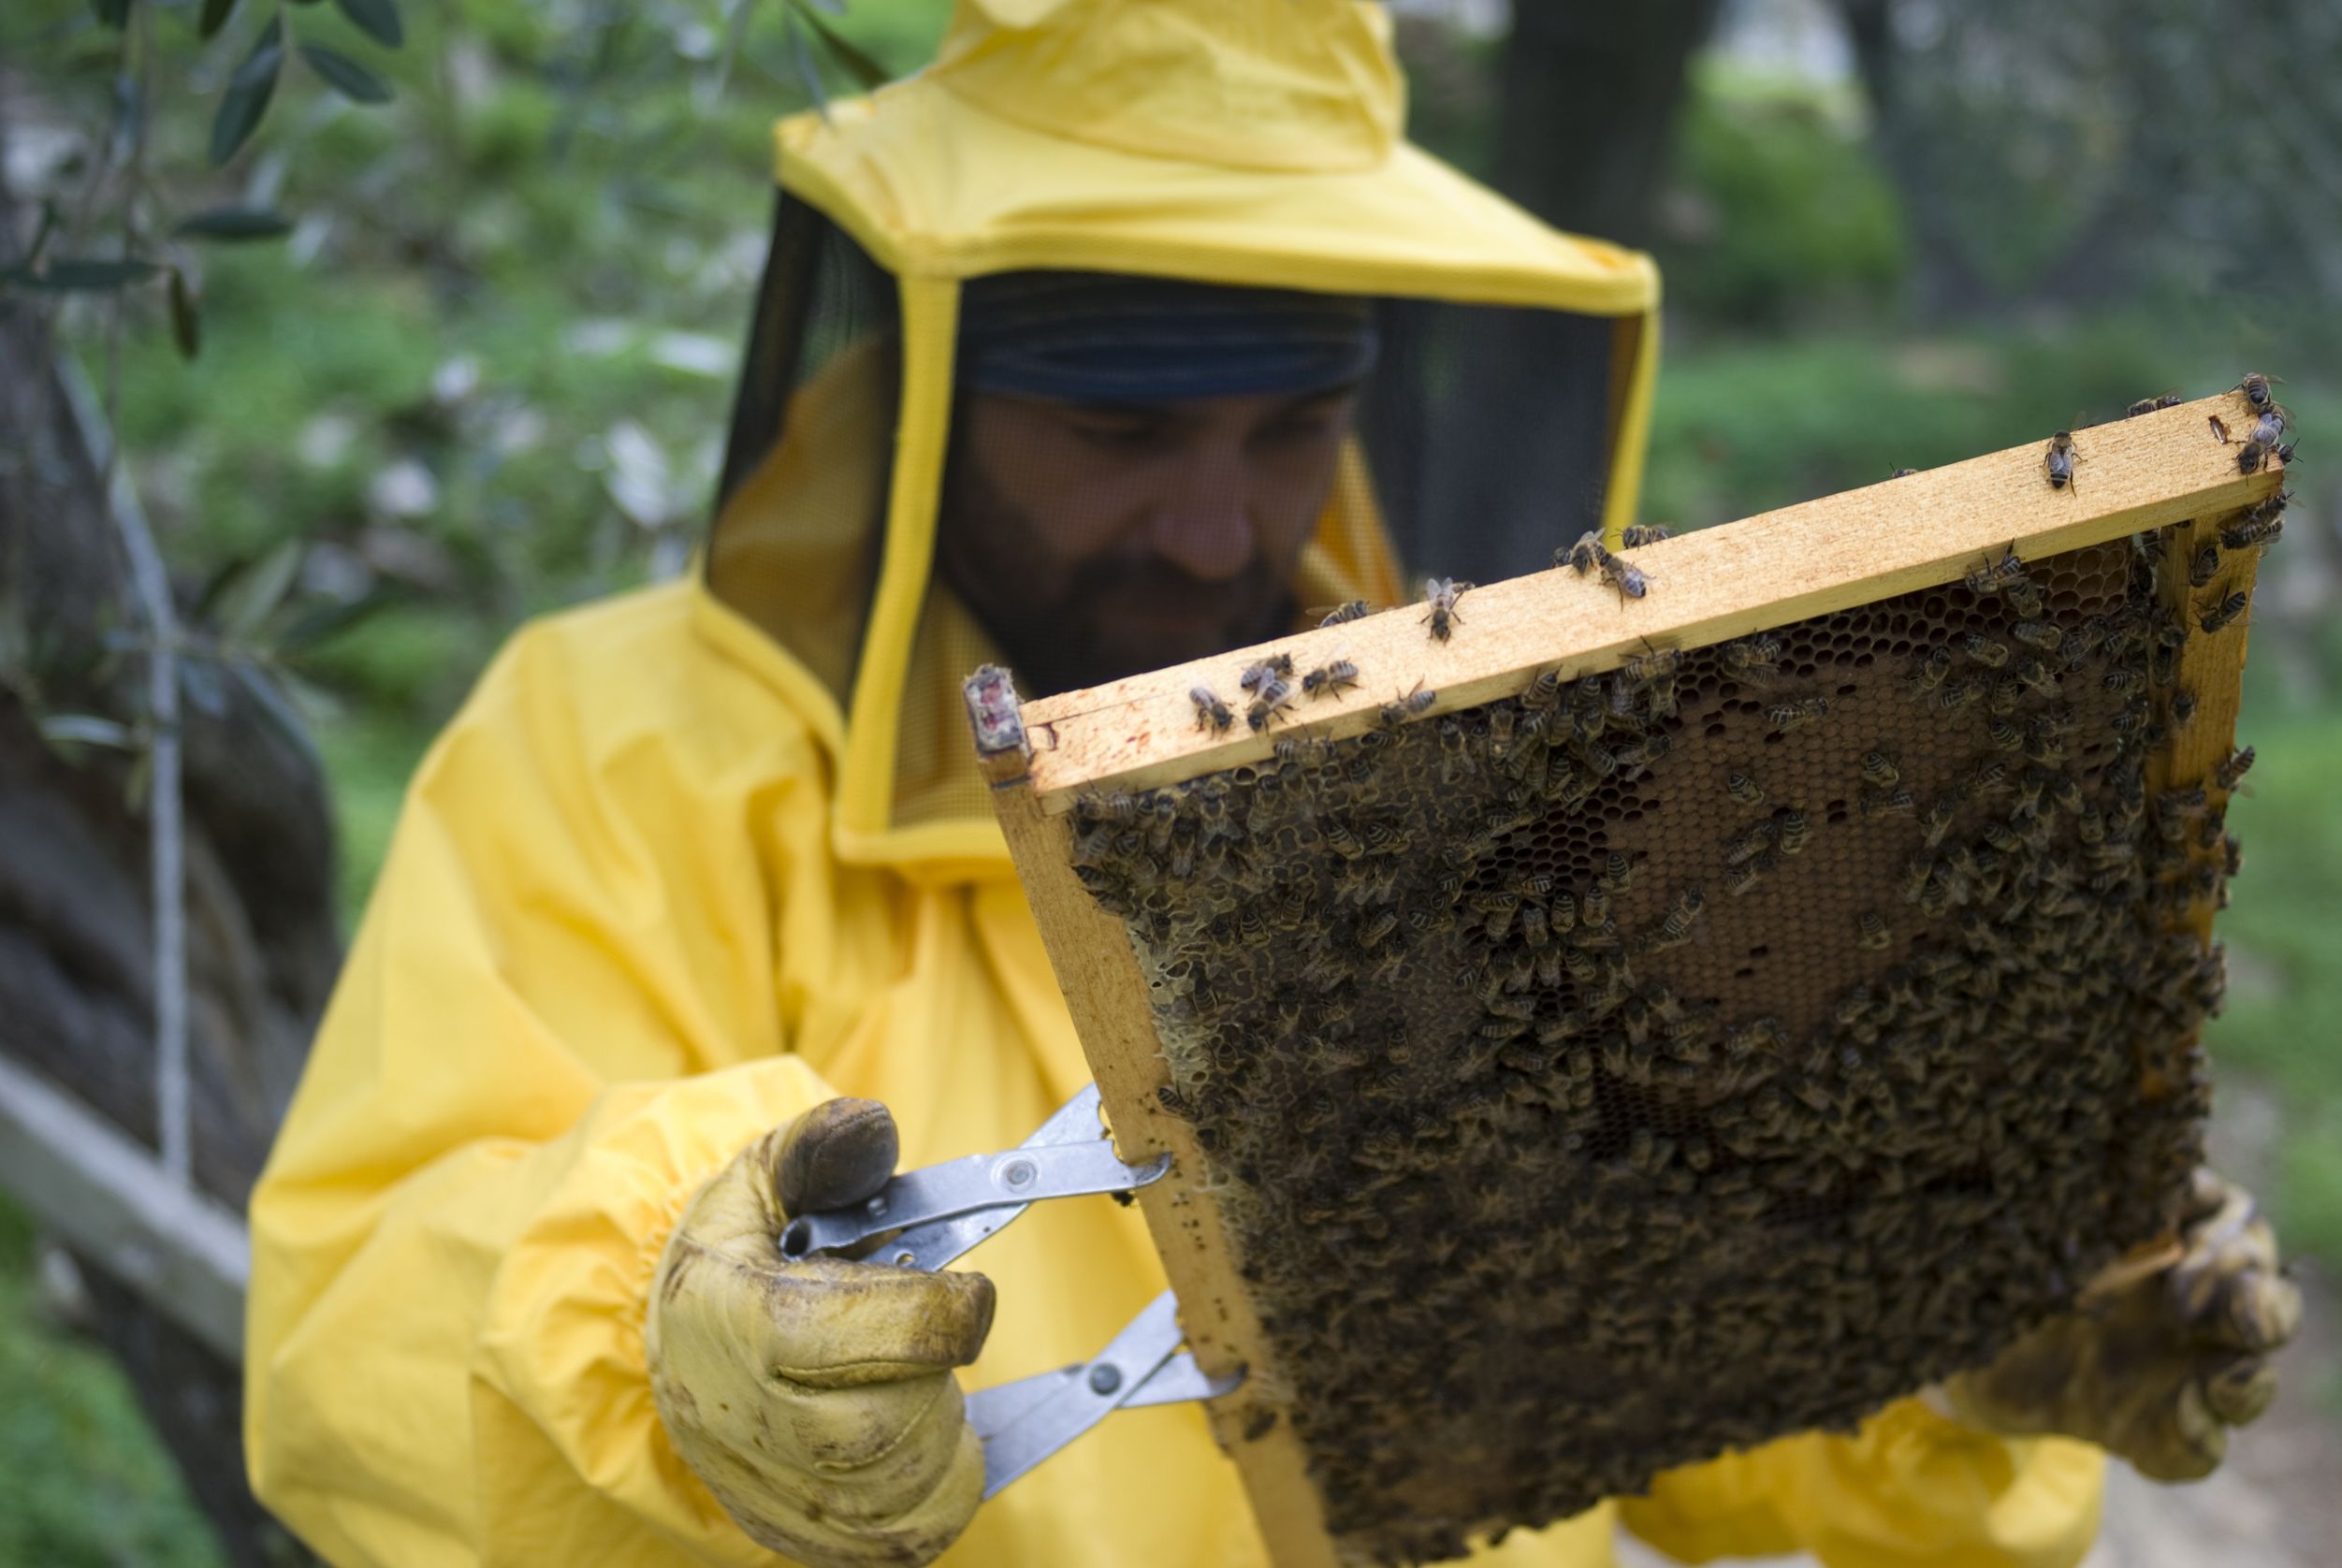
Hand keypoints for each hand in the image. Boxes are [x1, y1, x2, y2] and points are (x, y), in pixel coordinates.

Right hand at [647, 1099, 995, 1565]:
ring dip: (938, 1432)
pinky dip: (939, 1491)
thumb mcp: (760, 1177)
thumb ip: (821, 1148)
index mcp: (740, 1318)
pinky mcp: (791, 1530)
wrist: (666, 1340)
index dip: (945, 1313)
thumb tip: (874, 1128)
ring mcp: (765, 1485)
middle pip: (883, 1431)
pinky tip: (925, 1439)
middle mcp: (743, 1417)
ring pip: (902, 1492)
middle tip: (929, 1338)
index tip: (969, 1291)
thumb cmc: (732, 1251)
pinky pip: (902, 1538)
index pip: (866, 1337)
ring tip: (911, 1379)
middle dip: (932, 1379)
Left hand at [1943, 1167, 2299, 1479]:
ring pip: (2247, 1385)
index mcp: (2170, 1244)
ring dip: (2247, 1382)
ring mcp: (2177, 1377)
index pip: (2237, 1228)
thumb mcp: (2026, 1212)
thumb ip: (2076, 1189)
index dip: (2228, 1235)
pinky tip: (2185, 1418)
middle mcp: (2190, 1312)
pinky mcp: (2147, 1433)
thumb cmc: (2001, 1255)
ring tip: (2225, 1378)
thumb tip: (2121, 1158)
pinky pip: (2195, 1449)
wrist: (1954, 1339)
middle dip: (2263, 1308)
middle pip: (2266, 1308)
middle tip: (2237, 1311)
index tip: (2183, 1240)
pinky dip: (2197, 1437)